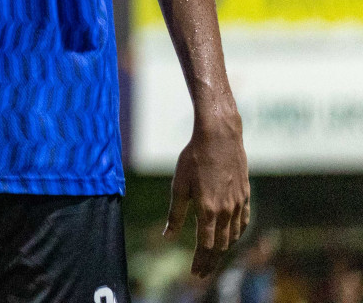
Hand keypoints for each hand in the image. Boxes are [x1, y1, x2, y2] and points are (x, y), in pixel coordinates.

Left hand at [165, 105, 249, 276]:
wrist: (220, 138)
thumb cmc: (194, 159)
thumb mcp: (179, 185)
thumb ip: (175, 213)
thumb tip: (167, 236)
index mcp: (208, 210)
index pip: (206, 245)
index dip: (200, 261)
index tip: (195, 273)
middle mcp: (226, 211)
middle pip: (221, 245)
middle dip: (211, 261)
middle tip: (203, 272)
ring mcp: (238, 204)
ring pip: (234, 236)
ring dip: (224, 250)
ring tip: (214, 258)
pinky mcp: (245, 195)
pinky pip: (243, 222)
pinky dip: (237, 234)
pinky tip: (233, 237)